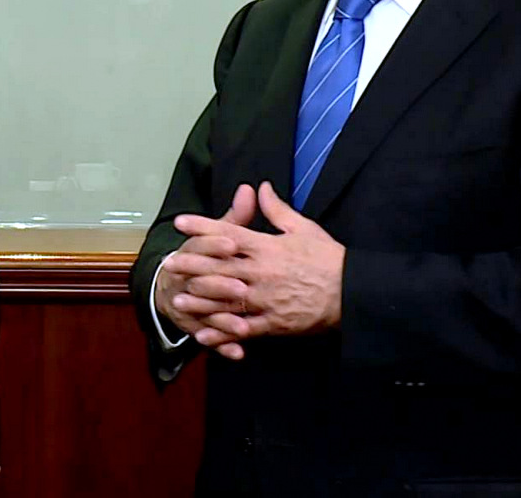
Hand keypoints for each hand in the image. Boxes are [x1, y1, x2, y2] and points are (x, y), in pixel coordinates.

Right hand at [156, 185, 256, 358]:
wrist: (167, 288)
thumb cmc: (201, 257)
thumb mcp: (217, 234)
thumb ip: (236, 216)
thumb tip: (250, 188)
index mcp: (193, 252)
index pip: (200, 245)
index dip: (213, 244)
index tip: (230, 243)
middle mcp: (187, 278)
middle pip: (202, 281)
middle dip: (220, 286)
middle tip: (240, 289)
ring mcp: (189, 305)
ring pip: (204, 313)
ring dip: (222, 322)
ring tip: (242, 328)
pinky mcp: (195, 326)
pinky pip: (208, 338)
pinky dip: (223, 347)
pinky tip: (239, 354)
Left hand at [170, 182, 345, 337]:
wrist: (352, 292)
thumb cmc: (328, 258)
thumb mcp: (304, 228)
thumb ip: (277, 209)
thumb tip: (260, 187)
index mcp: (268, 247)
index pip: (229, 233)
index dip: (202, 227)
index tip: (181, 222)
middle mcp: (262, 272)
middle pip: (219, 267)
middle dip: (191, 265)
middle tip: (168, 264)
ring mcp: (266, 299)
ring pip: (225, 300)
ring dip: (199, 301)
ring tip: (176, 300)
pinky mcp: (273, 323)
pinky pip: (242, 329)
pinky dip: (222, 332)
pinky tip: (203, 334)